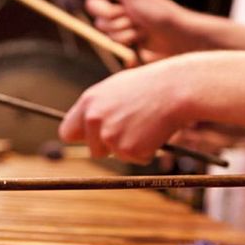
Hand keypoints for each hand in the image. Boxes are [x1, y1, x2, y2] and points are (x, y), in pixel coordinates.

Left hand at [59, 57, 197, 162]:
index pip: (67, 132)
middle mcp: (94, 120)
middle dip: (111, 147)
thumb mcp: (117, 89)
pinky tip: (155, 131)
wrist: (177, 88)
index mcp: (88, 102)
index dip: (82, 139)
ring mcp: (109, 136)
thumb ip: (99, 107)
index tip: (92, 140)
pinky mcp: (127, 149)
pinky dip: (148, 151)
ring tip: (147, 124)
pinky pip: (137, 159)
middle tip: (133, 131)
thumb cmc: (151, 85)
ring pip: (117, 155)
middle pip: (94, 150)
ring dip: (132, 147)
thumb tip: (90, 125)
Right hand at [82, 0, 201, 58]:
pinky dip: (126, 42)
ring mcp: (119, 23)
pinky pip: (112, 44)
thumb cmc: (156, 9)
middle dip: (112, 15)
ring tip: (141, 27)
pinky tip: (140, 39)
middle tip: (131, 13)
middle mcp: (116, 4)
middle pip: (93, 10)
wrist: (174, 36)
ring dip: (123, 30)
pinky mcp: (124, 41)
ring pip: (103, 29)